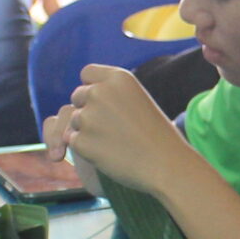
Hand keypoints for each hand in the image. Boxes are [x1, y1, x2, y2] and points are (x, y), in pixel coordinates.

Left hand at [47, 65, 193, 193]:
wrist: (166, 165)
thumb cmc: (156, 135)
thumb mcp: (138, 100)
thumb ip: (112, 93)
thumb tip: (84, 96)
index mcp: (118, 78)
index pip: (87, 73)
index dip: (92, 87)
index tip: (101, 102)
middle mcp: (99, 92)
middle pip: (77, 96)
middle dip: (87, 110)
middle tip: (110, 128)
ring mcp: (88, 116)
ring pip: (74, 121)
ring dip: (86, 131)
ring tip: (115, 143)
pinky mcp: (81, 141)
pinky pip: (73, 141)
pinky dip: (86, 149)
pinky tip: (108, 154)